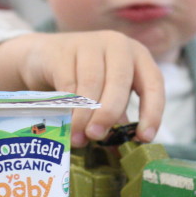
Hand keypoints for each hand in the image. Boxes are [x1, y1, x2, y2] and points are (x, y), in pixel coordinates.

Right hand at [0, 30, 163, 147]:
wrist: (41, 58)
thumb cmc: (83, 79)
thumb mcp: (106, 96)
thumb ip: (117, 119)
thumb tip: (122, 153)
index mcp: (138, 57)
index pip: (154, 83)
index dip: (152, 112)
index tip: (144, 138)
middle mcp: (118, 45)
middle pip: (120, 81)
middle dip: (110, 113)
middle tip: (98, 136)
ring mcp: (91, 43)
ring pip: (92, 82)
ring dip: (85, 114)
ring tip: (78, 138)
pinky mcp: (64, 49)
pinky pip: (68, 81)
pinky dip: (68, 106)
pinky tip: (66, 123)